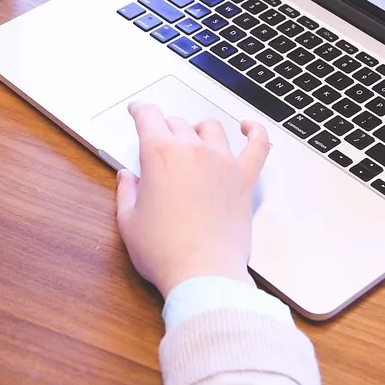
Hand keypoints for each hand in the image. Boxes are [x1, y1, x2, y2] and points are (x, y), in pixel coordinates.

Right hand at [115, 102, 270, 297]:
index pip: (148, 117)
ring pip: (211, 128)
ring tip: (194, 140)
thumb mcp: (129, 222)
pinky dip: (255, 132)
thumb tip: (127, 178)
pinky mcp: (244, 179)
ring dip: (198, 130)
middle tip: (160, 143)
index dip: (140, 110)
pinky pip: (257, 145)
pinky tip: (248, 128)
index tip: (138, 111)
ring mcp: (223, 162)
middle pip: (177, 123)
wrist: (203, 274)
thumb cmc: (165, 252)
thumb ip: (126, 192)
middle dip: (165, 129)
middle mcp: (193, 150)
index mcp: (160, 155)